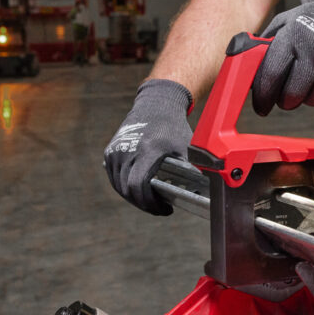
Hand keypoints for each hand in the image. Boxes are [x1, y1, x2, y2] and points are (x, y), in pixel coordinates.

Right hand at [103, 79, 192, 214]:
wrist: (156, 105)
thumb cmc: (173, 127)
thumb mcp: (185, 148)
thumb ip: (190, 170)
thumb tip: (204, 192)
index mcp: (146, 151)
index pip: (138, 187)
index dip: (150, 204)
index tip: (165, 209)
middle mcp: (126, 151)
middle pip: (128, 191)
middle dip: (145, 204)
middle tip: (160, 208)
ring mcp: (115, 152)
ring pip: (119, 187)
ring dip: (134, 197)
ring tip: (151, 200)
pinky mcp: (110, 152)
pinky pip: (114, 178)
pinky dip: (125, 187)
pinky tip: (140, 190)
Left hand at [251, 0, 313, 115]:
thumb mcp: (293, 18)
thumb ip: (270, 40)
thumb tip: (246, 64)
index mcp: (294, 33)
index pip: (270, 74)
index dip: (263, 96)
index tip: (262, 107)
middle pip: (292, 95)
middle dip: (289, 100)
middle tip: (292, 96)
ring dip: (313, 98)